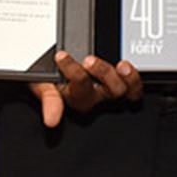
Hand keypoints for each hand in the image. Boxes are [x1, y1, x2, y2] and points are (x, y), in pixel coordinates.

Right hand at [27, 52, 142, 126]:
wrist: (57, 62)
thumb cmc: (50, 75)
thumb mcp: (42, 83)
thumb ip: (48, 99)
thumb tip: (51, 121)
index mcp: (78, 98)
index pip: (80, 88)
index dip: (71, 72)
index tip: (60, 55)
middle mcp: (98, 95)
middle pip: (110, 92)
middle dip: (103, 74)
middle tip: (89, 60)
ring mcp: (112, 87)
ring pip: (127, 91)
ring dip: (128, 79)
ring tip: (121, 65)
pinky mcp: (122, 79)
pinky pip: (134, 85)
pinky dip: (134, 77)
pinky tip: (128, 65)